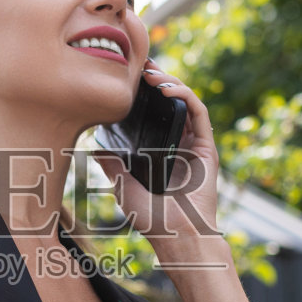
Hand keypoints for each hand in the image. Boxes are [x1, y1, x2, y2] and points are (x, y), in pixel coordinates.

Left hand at [91, 58, 222, 252]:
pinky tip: (166, 89)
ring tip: (150, 74)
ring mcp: (195, 145)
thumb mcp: (123, 188)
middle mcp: (180, 145)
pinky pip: (198, 113)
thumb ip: (112, 166)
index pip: (154, 115)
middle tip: (140, 63)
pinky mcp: (207, 147)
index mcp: (161, 153)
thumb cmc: (153, 221)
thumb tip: (94, 148)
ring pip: (186, 102)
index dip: (143, 95)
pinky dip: (184, 96)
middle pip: (171, 103)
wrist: (178, 238)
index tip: (127, 79)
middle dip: (157, 80)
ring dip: (170, 83)